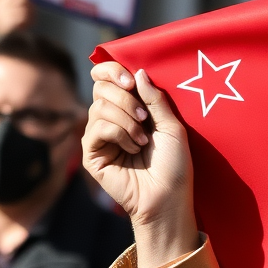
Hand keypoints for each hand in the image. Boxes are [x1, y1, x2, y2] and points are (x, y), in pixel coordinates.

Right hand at [84, 62, 198, 267]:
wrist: (169, 196)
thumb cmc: (175, 164)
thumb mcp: (171, 126)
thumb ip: (155, 99)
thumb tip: (138, 72)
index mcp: (130, 109)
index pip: (107, 78)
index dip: (112, 71)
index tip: (130, 79)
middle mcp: (112, 119)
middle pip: (101, 88)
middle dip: (125, 98)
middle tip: (145, 118)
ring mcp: (100, 136)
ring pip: (99, 106)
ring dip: (127, 119)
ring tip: (143, 140)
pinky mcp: (91, 153)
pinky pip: (97, 128)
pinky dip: (119, 133)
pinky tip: (133, 148)